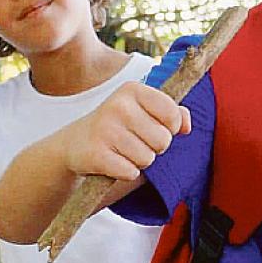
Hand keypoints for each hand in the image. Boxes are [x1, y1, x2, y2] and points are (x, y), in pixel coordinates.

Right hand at [64, 81, 189, 180]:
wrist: (75, 143)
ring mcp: (105, 129)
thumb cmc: (120, 126)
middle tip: (134, 142)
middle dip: (154, 147)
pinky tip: (112, 162)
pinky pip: (131, 172)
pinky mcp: (96, 154)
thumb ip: (173, 112)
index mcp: (133, 90)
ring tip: (122, 151)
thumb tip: (186, 126)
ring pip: (147, 159)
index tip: (154, 127)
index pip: (173, 115)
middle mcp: (118, 105)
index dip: (170, 128)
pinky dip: (125, 172)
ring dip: (138, 161)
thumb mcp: (144, 111)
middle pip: (163, 140)